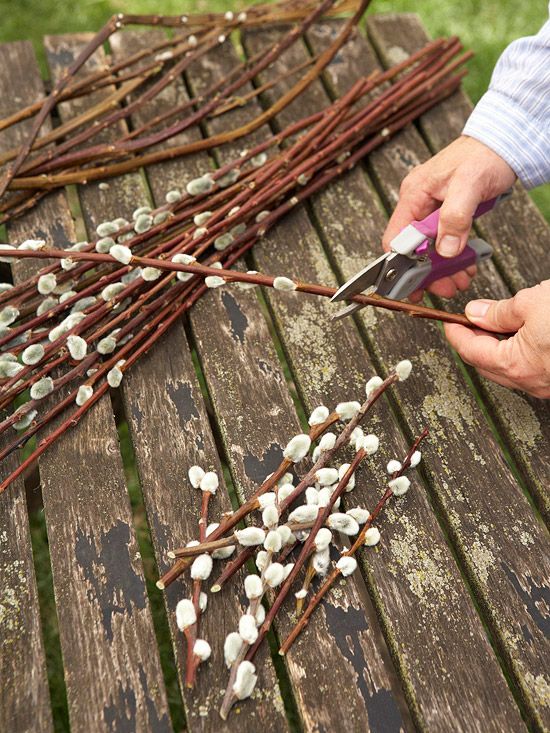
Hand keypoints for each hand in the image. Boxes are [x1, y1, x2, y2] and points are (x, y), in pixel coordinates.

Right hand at [383, 135, 516, 301]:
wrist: (503, 143)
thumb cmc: (485, 155)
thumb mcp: (470, 185)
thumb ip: (455, 217)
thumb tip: (445, 250)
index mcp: (414, 195)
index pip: (395, 238)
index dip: (401, 264)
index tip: (414, 285)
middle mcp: (418, 204)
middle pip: (412, 249)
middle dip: (428, 273)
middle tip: (445, 289)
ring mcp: (431, 209)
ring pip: (428, 249)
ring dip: (443, 269)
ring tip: (459, 281)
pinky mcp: (446, 214)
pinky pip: (443, 241)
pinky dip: (453, 257)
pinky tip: (465, 266)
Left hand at [444, 281, 549, 397]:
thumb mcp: (530, 304)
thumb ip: (497, 311)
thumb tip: (476, 313)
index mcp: (515, 365)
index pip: (470, 351)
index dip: (456, 334)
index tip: (449, 322)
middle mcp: (530, 381)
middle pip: (485, 364)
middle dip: (473, 341)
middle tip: (468, 321)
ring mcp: (545, 384)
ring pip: (506, 369)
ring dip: (495, 348)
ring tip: (494, 323)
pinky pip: (526, 370)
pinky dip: (515, 354)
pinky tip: (518, 336)